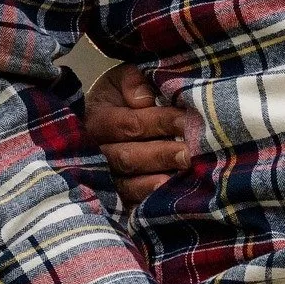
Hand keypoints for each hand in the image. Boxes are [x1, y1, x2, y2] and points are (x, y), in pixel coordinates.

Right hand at [85, 62, 200, 204]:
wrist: (106, 118)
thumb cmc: (122, 97)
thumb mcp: (123, 79)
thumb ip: (133, 81)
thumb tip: (144, 100)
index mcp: (96, 118)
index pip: (129, 124)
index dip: (159, 122)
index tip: (187, 121)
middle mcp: (94, 152)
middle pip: (128, 157)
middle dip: (162, 154)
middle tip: (190, 153)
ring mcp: (103, 177)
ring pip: (127, 184)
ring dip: (156, 181)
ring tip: (183, 175)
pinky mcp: (113, 197)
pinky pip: (128, 203)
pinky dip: (148, 200)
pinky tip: (167, 196)